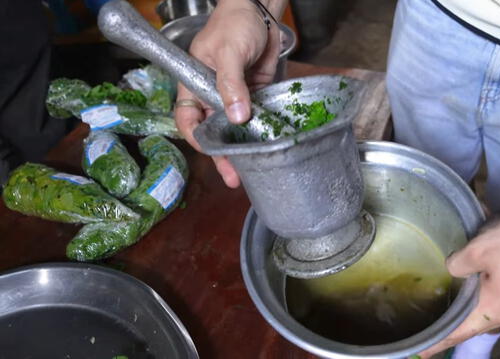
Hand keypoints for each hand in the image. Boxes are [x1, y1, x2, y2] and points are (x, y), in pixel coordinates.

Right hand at [174, 0, 280, 187]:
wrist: (262, 12)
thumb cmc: (234, 24)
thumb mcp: (228, 52)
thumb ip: (230, 83)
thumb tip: (236, 116)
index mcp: (194, 85)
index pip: (188, 119)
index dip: (197, 139)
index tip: (212, 152)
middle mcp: (212, 96)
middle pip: (213, 132)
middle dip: (222, 155)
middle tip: (234, 178)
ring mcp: (235, 98)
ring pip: (235, 130)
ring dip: (242, 149)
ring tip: (252, 172)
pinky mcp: (255, 97)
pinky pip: (256, 119)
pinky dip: (260, 134)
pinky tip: (267, 150)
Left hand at [419, 198, 499, 357]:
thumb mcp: (482, 247)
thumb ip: (459, 264)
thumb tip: (452, 270)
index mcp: (497, 309)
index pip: (460, 332)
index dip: (439, 342)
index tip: (420, 352)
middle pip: (475, 321)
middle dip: (453, 320)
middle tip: (429, 317)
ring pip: (489, 305)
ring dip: (470, 300)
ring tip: (449, 297)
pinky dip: (486, 287)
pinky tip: (476, 275)